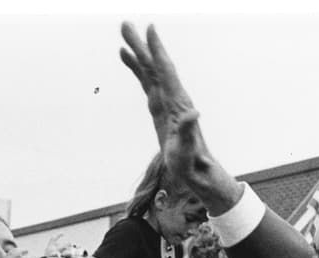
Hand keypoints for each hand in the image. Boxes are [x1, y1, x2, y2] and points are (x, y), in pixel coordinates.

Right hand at [119, 23, 240, 211]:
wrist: (196, 171)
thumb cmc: (191, 163)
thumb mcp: (188, 151)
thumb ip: (190, 132)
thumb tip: (194, 113)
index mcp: (178, 104)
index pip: (165, 72)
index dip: (157, 51)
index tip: (150, 28)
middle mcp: (173, 98)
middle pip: (154, 66)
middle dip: (141, 44)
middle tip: (125, 24)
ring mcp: (166, 102)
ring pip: (149, 71)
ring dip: (137, 53)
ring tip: (122, 35)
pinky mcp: (160, 108)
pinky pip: (146, 83)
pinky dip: (136, 69)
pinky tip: (126, 59)